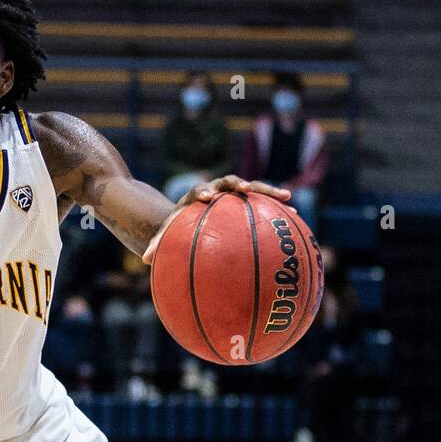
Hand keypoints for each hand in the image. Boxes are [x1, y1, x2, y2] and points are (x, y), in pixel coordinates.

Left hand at [142, 175, 290, 263]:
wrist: (188, 212)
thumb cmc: (175, 227)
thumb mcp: (166, 234)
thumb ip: (158, 244)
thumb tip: (144, 260)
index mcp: (195, 197)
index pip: (199, 190)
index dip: (204, 192)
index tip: (207, 197)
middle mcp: (216, 190)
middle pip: (228, 182)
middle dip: (238, 184)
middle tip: (245, 189)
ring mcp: (232, 193)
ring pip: (252, 188)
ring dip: (268, 191)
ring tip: (287, 198)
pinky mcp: (246, 200)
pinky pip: (263, 203)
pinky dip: (277, 207)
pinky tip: (296, 216)